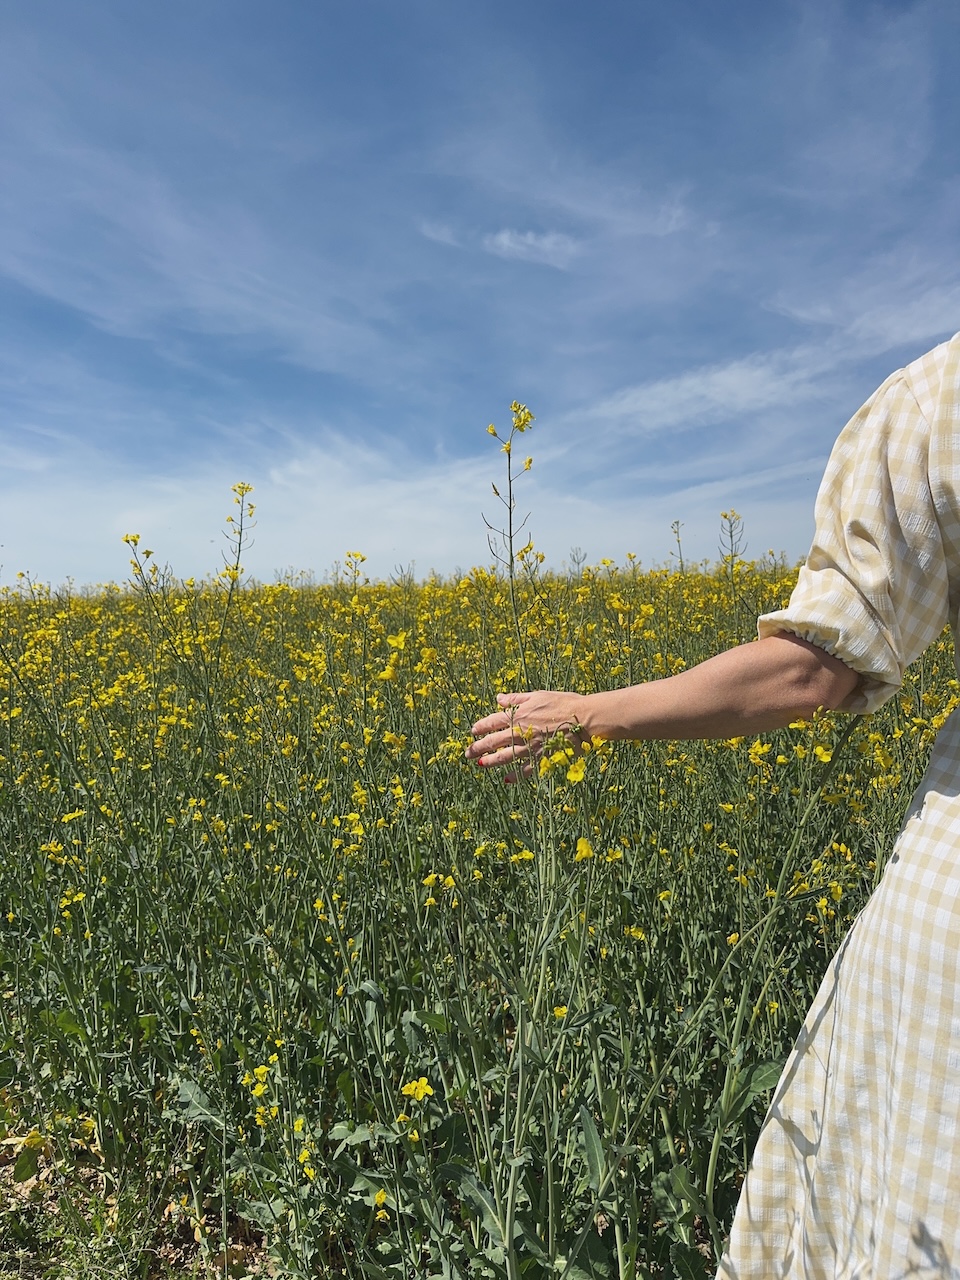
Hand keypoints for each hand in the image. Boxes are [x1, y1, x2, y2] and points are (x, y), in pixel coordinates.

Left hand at [465, 690, 587, 779]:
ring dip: (491, 761)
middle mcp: (521, 732)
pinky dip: (515, 775)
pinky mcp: (542, 758)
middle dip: (478, 747)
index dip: (481, 727)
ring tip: (481, 765)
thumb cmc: (564, 703)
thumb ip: (516, 699)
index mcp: (519, 714)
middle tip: (468, 753)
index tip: (473, 731)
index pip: (493, 721)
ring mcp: (530, 747)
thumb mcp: (538, 695)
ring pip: (505, 756)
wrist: (585, 719)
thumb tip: (498, 698)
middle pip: (494, 741)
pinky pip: (526, 770)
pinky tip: (506, 779)